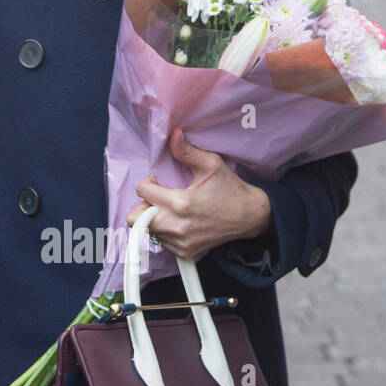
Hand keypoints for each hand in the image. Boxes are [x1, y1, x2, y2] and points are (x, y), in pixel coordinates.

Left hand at [127, 128, 271, 260]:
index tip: (161, 181)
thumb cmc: (230, 189)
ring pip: (147, 230)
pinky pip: (160, 242)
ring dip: (154, 218)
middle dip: (143, 205)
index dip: (149, 182)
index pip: (142, 191)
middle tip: (159, 198)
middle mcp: (177, 226)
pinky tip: (180, 221)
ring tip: (171, 209)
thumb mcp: (210, 164)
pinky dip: (165, 232)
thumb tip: (172, 134)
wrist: (250, 216)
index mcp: (180, 203)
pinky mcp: (185, 252)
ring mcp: (180, 242)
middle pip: (134, 218)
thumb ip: (186, 151)